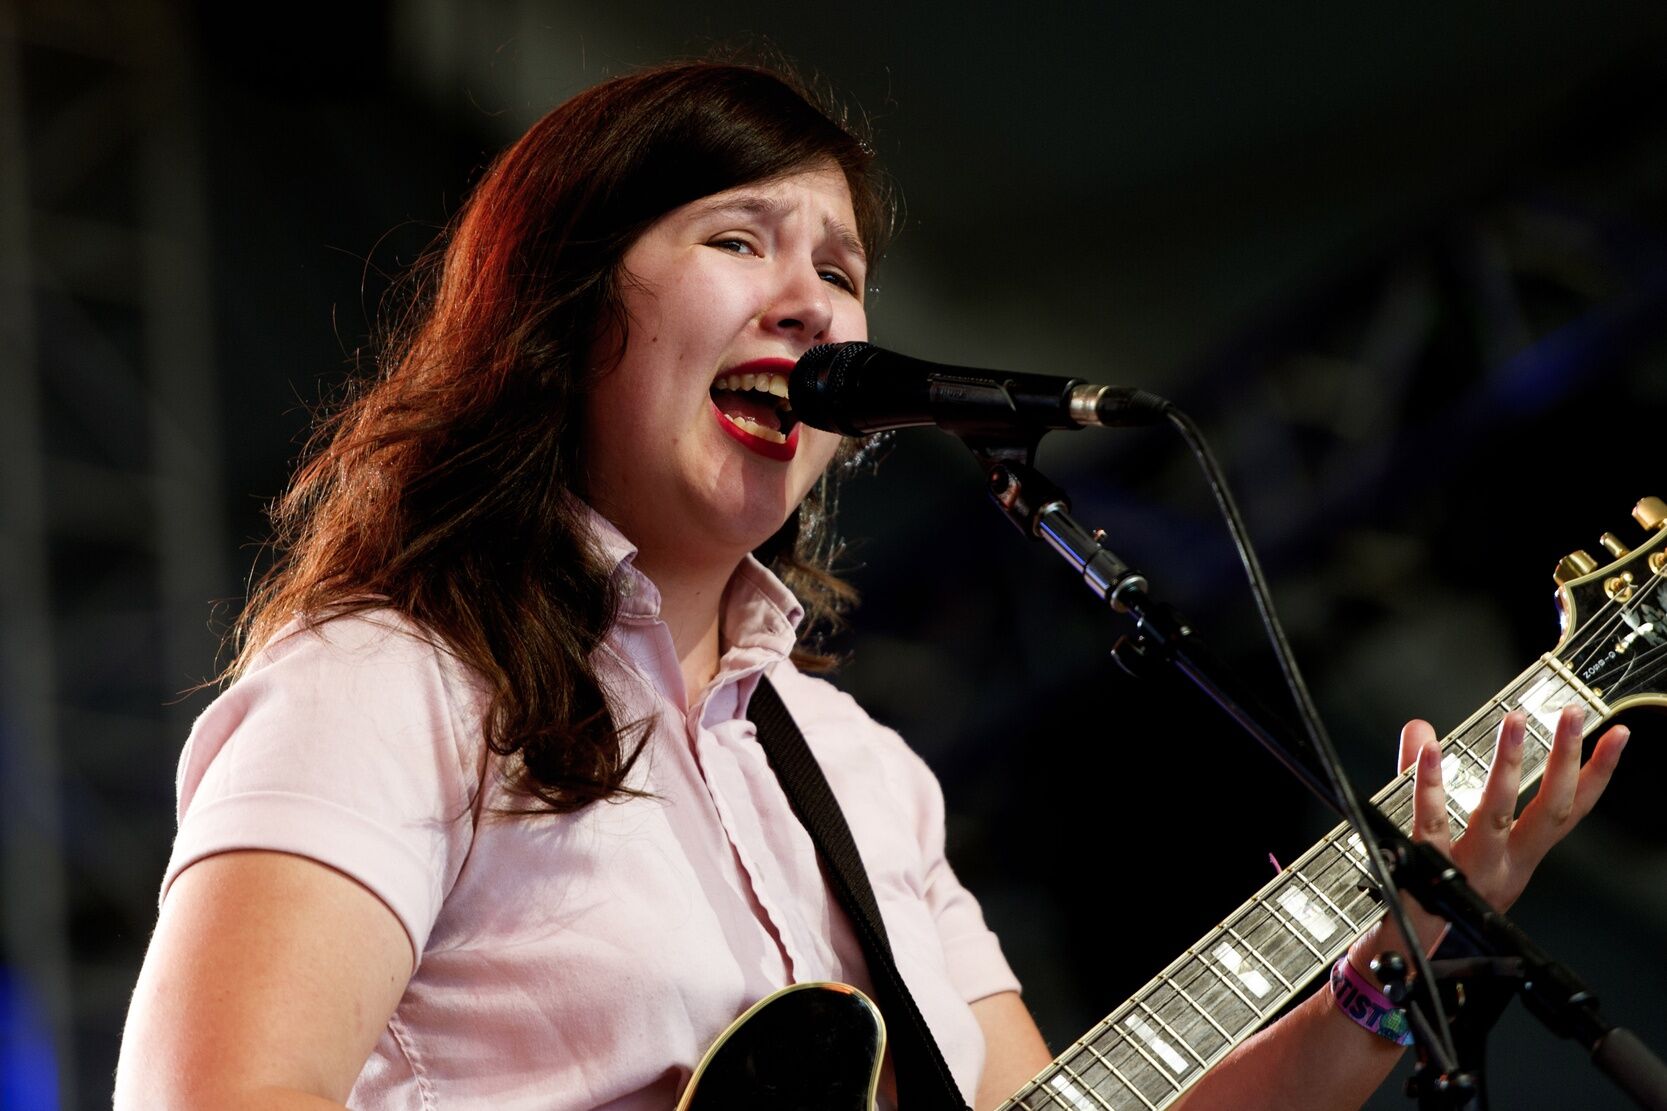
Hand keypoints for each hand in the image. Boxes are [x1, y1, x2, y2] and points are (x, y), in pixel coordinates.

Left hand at [1349, 705, 1627, 968]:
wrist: (1410, 946)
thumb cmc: (1435, 888)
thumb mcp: (1446, 830)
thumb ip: (1429, 774)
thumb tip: (1422, 728)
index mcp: (1521, 854)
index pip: (1569, 810)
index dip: (1597, 775)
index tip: (1617, 737)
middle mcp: (1506, 862)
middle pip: (1547, 809)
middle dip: (1565, 760)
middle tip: (1573, 715)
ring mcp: (1471, 864)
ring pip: (1497, 813)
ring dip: (1508, 765)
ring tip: (1515, 721)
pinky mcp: (1429, 864)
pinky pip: (1431, 822)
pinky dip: (1429, 785)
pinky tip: (1430, 751)